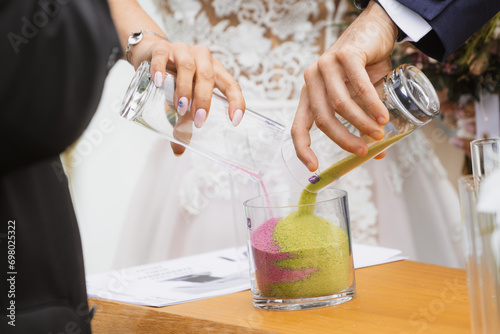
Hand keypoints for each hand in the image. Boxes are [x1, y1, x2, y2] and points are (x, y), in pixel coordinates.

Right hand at [129, 36, 245, 154]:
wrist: (150, 54)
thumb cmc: (173, 78)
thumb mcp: (182, 100)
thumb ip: (183, 122)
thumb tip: (179, 150)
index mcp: (214, 71)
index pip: (231, 85)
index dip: (236, 102)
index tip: (235, 121)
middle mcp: (202, 58)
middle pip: (208, 77)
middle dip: (204, 100)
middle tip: (198, 120)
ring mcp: (182, 50)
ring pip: (188, 67)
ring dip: (185, 89)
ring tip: (180, 107)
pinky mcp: (161, 49)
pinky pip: (162, 56)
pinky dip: (160, 69)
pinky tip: (159, 82)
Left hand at [291, 1, 396, 171]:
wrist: (375, 32)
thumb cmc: (365, 68)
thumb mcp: (360, 100)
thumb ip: (363, 124)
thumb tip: (378, 155)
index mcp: (309, 95)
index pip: (298, 126)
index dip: (303, 149)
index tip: (314, 167)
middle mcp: (311, 80)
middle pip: (322, 120)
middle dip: (343, 140)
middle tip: (364, 151)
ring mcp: (325, 65)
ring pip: (340, 105)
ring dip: (361, 123)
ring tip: (380, 133)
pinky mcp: (344, 54)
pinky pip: (358, 86)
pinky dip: (372, 104)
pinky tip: (383, 116)